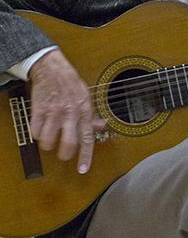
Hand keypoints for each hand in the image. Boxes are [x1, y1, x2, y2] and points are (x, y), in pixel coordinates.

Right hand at [29, 50, 105, 172]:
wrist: (52, 67)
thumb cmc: (71, 84)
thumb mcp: (87, 97)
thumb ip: (91, 115)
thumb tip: (102, 126)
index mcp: (85, 111)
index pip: (87, 139)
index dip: (85, 156)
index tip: (82, 170)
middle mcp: (70, 113)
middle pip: (67, 144)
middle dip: (64, 154)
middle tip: (63, 154)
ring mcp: (54, 112)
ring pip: (47, 141)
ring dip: (47, 144)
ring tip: (49, 138)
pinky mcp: (39, 109)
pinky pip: (34, 131)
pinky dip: (36, 133)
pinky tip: (40, 128)